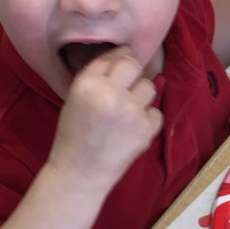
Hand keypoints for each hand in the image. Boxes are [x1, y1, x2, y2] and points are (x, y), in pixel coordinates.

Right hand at [47, 46, 162, 192]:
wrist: (80, 173)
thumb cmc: (73, 135)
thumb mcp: (74, 98)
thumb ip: (96, 77)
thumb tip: (122, 57)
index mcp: (87, 84)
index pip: (112, 56)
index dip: (120, 56)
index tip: (123, 60)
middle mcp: (110, 93)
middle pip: (134, 65)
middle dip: (132, 72)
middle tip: (127, 84)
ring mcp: (131, 111)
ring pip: (149, 87)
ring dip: (140, 96)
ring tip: (128, 110)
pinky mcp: (145, 128)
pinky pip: (156, 112)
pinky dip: (147, 119)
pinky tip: (133, 128)